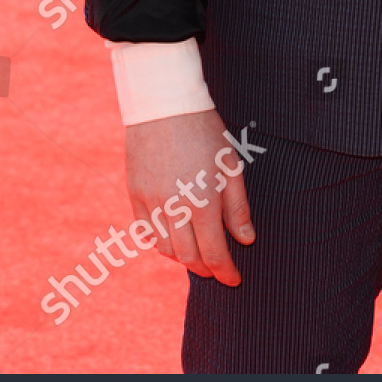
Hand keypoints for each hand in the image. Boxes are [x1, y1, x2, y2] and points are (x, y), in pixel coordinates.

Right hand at [125, 109, 253, 284]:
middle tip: (218, 270)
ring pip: (165, 248)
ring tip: (198, 255)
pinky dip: (160, 243)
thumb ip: (237, 207)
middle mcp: (174, 208)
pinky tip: (173, 239)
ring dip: (183, 258)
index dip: (225, 271)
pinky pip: (146, 231)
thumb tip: (246, 239)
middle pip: (188, 257)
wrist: (164, 103)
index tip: (234, 279)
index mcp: (202, 201)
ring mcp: (150, 202)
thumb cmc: (205, 130)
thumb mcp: (231, 165)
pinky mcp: (134, 194)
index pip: (214, 253)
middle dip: (205, 269)